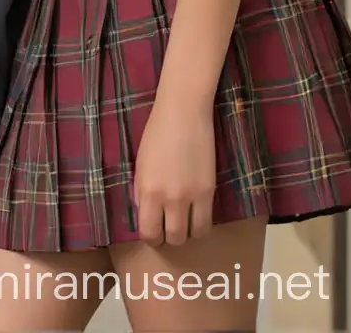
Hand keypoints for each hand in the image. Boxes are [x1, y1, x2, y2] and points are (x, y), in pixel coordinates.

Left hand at [133, 102, 215, 246]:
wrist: (183, 112)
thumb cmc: (157, 132)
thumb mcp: (141, 164)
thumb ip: (141, 191)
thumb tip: (145, 213)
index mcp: (146, 190)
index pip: (148, 232)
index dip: (151, 238)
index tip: (154, 233)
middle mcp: (168, 198)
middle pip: (172, 238)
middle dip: (169, 238)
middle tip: (170, 228)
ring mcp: (191, 195)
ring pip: (192, 236)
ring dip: (188, 233)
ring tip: (185, 223)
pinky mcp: (209, 190)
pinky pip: (208, 223)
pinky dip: (202, 224)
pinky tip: (198, 214)